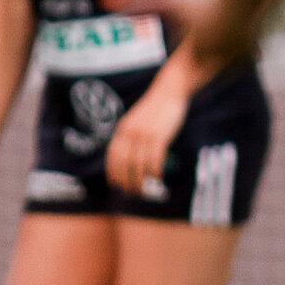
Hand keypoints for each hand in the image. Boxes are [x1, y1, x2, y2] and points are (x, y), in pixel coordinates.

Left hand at [104, 81, 190, 198]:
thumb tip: (135, 154)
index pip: (113, 156)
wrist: (170, 90)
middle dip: (127, 181)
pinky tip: (158, 178)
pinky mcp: (159, 136)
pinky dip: (155, 171)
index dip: (114, 172)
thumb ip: (134, 134)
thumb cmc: (158, 106)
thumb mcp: (140, 120)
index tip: (116, 185)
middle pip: (124, 163)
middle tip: (132, 193)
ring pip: (139, 164)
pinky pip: (155, 159)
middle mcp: (130, 133)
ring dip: (141, 180)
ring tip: (146, 191)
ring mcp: (144, 134)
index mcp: (123, 129)